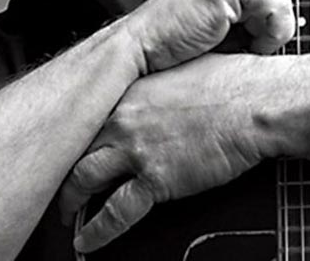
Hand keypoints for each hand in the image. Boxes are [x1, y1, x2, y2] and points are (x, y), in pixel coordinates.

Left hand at [59, 53, 280, 252]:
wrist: (253, 100)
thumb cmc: (230, 81)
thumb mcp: (183, 70)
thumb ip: (157, 84)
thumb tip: (153, 96)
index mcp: (130, 89)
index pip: (87, 114)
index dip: (75, 133)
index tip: (69, 142)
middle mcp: (124, 117)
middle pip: (76, 146)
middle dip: (63, 167)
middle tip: (56, 180)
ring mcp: (136, 148)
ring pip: (84, 178)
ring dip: (72, 199)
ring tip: (66, 212)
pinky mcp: (155, 179)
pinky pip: (115, 212)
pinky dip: (97, 230)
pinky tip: (87, 240)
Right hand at [126, 0, 294, 71]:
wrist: (141, 48)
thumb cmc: (184, 43)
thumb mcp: (230, 26)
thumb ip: (261, 17)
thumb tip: (299, 26)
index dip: (276, 22)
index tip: (255, 40)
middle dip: (272, 26)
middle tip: (241, 41)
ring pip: (286, 3)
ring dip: (269, 34)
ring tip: (235, 42)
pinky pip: (279, 8)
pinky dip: (271, 35)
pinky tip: (242, 44)